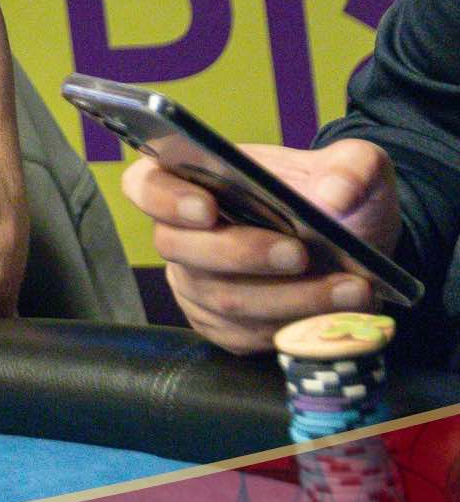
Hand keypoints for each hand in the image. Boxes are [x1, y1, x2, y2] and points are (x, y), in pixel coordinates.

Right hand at [121, 140, 400, 353]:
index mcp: (192, 180)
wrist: (354, 246)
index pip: (146, 185)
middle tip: (299, 253)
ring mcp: (197, 283)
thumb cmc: (336, 198)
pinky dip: (294, 326)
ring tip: (349, 289)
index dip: (165, 198)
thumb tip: (335, 196)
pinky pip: (246, 335)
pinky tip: (336, 314)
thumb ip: (353, 166)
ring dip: (288, 298)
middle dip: (242, 254)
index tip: (207, 207)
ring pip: (222, 299)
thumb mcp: (356, 167)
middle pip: (181, 248)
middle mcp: (182, 235)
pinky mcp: (221, 326)